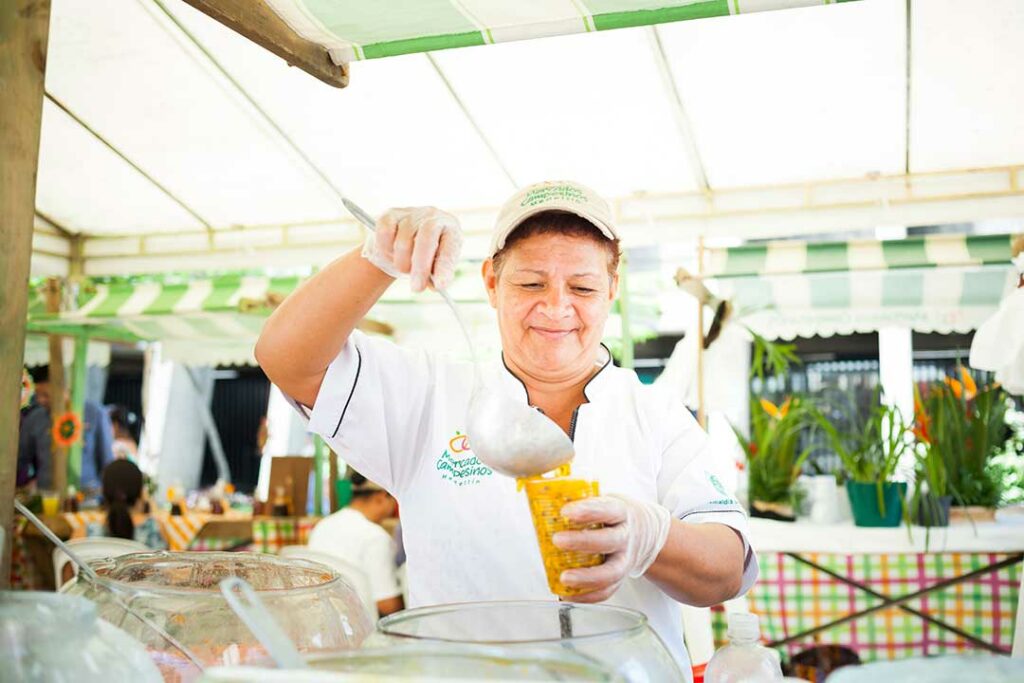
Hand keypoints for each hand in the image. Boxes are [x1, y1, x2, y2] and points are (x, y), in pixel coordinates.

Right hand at [361, 207, 462, 291]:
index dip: (444, 268)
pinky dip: (384, 249)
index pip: (449, 249)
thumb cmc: (426, 258)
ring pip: (403, 240)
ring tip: (403, 268)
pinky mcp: (391, 213)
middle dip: (420, 266)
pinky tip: (390, 254)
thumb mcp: (436, 267)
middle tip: (416, 288)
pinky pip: (385, 232)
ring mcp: (412, 213)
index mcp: (451, 230)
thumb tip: (436, 284)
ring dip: (401, 262)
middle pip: (426, 237)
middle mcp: (434, 217)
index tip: (439, 285)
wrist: (407, 242)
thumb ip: (437, 276)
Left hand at [552, 494, 670, 602]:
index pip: (607, 510)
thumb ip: (578, 499)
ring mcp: (625, 560)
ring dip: (586, 577)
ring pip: (611, 572)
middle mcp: (625, 537)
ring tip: (564, 577)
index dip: (587, 511)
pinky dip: (587, 596)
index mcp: (620, 513)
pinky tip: (568, 593)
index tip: (566, 512)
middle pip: (609, 541)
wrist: (644, 532)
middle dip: (582, 542)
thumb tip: (542, 492)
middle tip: (557, 540)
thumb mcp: (603, 500)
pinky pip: (606, 591)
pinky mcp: (620, 579)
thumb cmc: (613, 515)